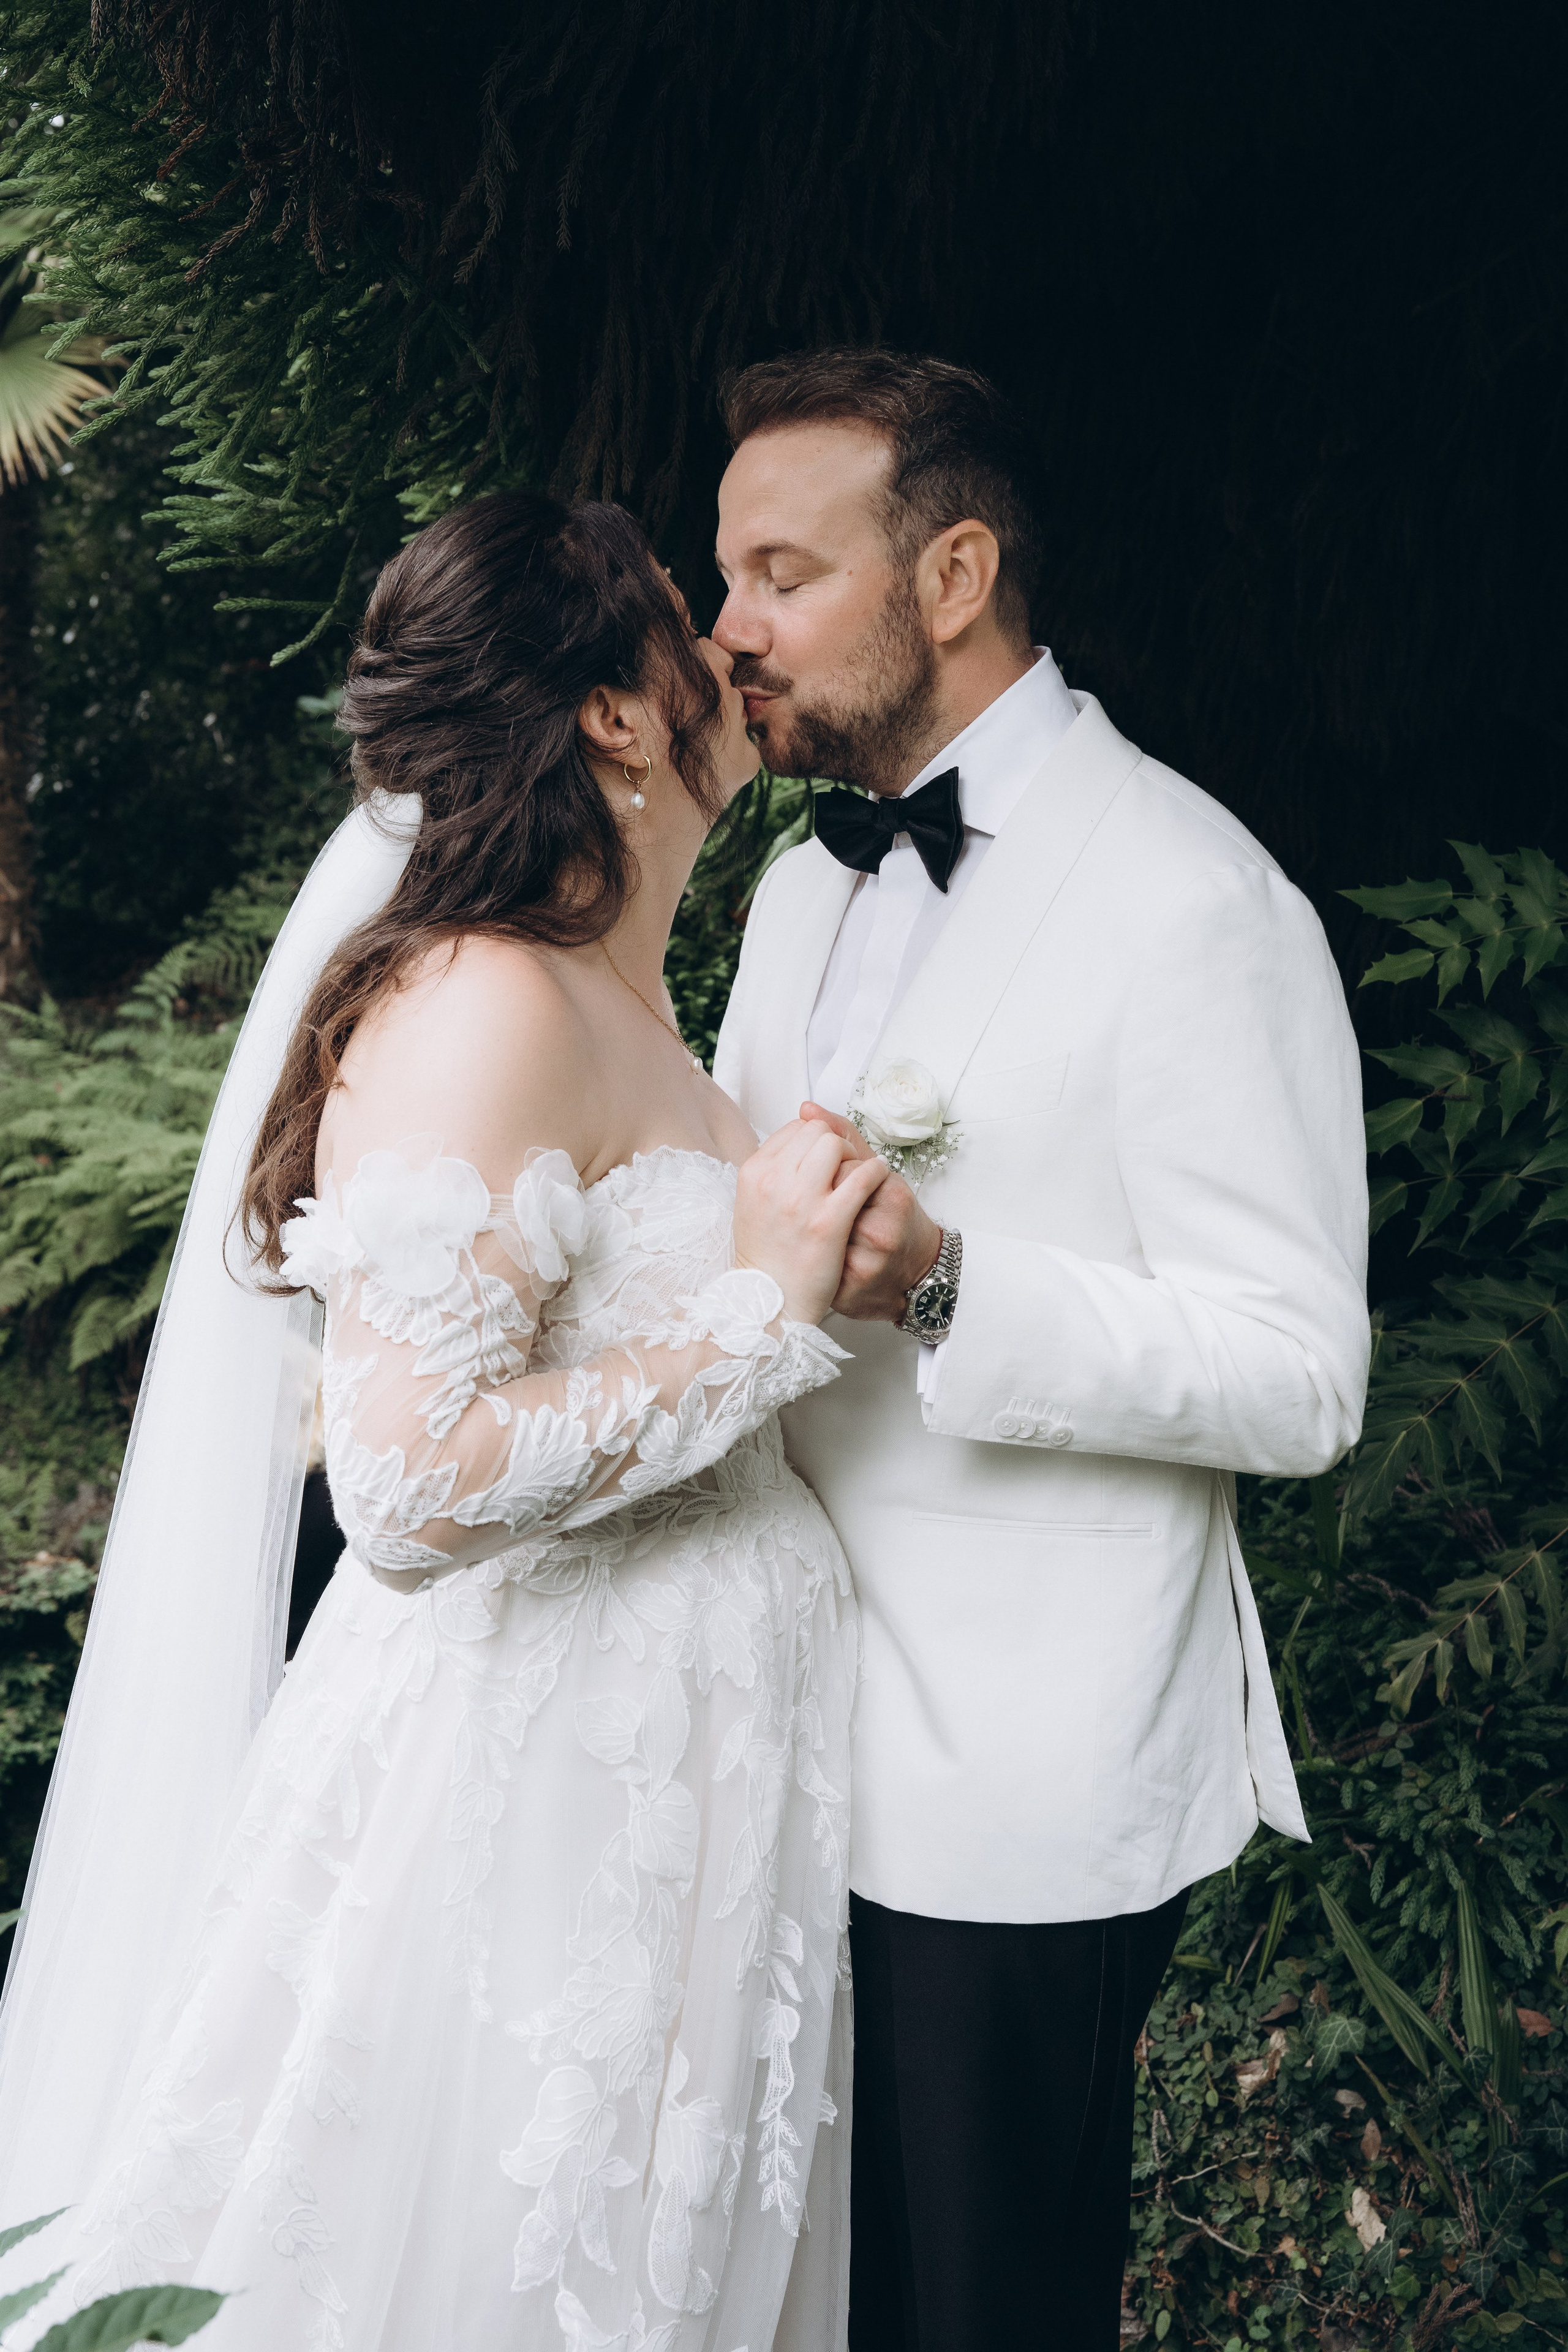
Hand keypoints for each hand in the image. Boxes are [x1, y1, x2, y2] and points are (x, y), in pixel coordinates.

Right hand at [733, 1118, 889, 1324]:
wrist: (770, 1302)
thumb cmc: (766, 1254)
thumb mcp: (758, 1201)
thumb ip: (777, 1160)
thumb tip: (805, 1111)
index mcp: (754, 1173)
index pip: (794, 1129)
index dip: (815, 1139)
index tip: (824, 1159)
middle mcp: (773, 1181)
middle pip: (816, 1133)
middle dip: (835, 1144)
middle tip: (844, 1167)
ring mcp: (800, 1201)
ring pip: (836, 1147)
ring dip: (854, 1156)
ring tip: (860, 1174)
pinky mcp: (828, 1222)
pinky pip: (862, 1176)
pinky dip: (876, 1172)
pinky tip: (878, 1179)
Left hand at [799, 1102, 942, 1321]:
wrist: (914, 1278)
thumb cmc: (895, 1220)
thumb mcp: (880, 1174)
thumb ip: (843, 1137)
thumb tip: (806, 1108)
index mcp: (893, 1199)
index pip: (841, 1172)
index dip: (831, 1176)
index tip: (836, 1182)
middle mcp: (881, 1234)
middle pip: (826, 1203)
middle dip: (820, 1201)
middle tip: (826, 1206)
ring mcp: (863, 1267)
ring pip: (816, 1236)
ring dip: (812, 1226)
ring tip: (822, 1227)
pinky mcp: (848, 1294)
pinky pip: (814, 1266)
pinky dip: (811, 1254)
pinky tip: (817, 1250)